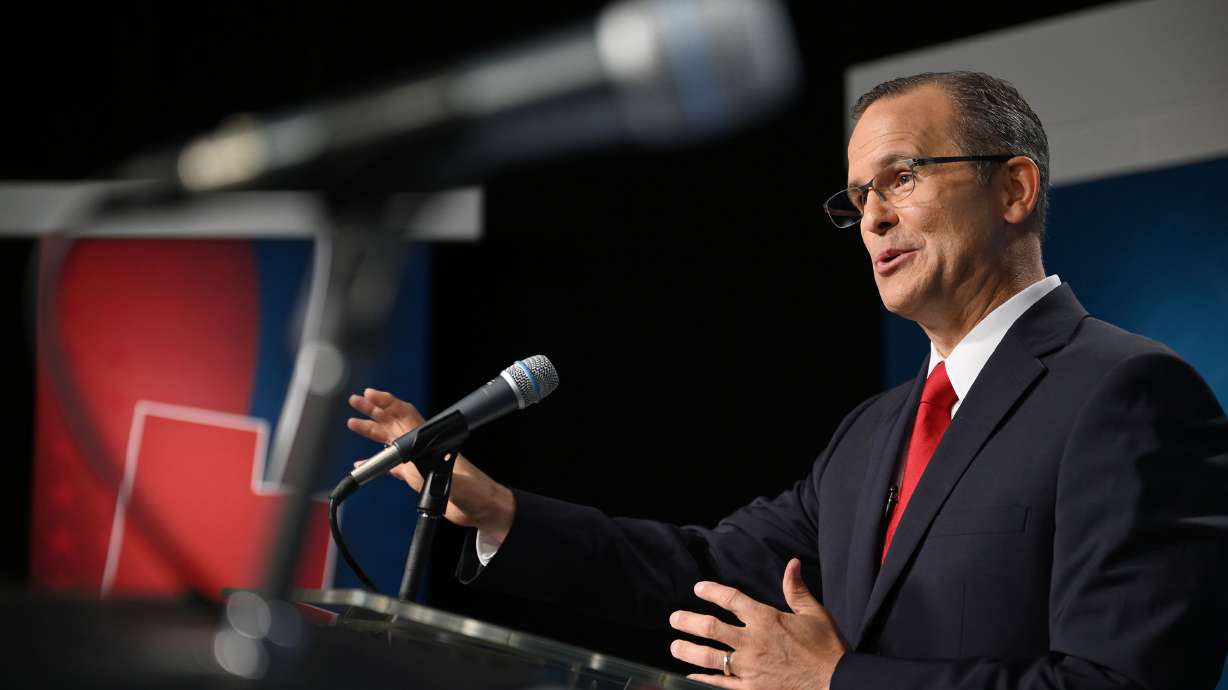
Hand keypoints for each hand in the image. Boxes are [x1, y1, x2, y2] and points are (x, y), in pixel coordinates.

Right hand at [347, 388, 515, 541]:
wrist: (484, 510)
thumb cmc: (477, 493)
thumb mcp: (457, 483)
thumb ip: (438, 474)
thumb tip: (417, 468)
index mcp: (431, 443)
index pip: (405, 415)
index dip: (387, 403)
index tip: (369, 395)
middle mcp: (423, 449)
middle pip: (394, 422)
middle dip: (374, 410)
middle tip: (354, 401)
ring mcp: (419, 462)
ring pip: (391, 441)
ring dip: (372, 431)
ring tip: (353, 422)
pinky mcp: (418, 478)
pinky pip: (392, 466)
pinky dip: (376, 463)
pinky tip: (362, 464)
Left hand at [668, 558, 847, 689]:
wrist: (837, 682)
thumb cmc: (827, 648)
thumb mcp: (815, 613)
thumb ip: (796, 589)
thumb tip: (791, 564)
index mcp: (767, 619)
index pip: (731, 600)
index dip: (712, 591)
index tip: (699, 588)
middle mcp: (753, 642)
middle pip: (710, 628)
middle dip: (688, 621)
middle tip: (674, 619)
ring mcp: (750, 668)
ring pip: (710, 657)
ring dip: (688, 651)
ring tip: (675, 646)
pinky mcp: (752, 689)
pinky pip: (720, 684)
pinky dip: (703, 681)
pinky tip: (691, 678)